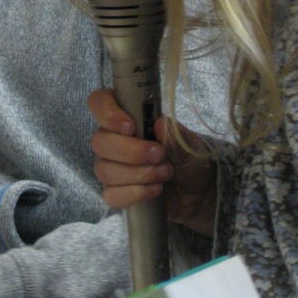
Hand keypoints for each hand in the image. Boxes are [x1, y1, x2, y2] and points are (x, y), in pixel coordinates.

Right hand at [88, 88, 216, 236]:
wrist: (199, 193)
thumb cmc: (189, 160)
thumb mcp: (191, 144)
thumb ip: (175, 134)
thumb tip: (159, 123)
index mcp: (128, 117)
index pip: (99, 103)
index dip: (106, 112)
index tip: (129, 126)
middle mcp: (113, 140)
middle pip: (99, 141)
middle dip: (131, 151)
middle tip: (159, 155)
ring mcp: (112, 168)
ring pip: (104, 170)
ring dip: (138, 173)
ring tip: (165, 173)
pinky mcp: (116, 193)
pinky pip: (111, 195)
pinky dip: (135, 193)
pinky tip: (155, 190)